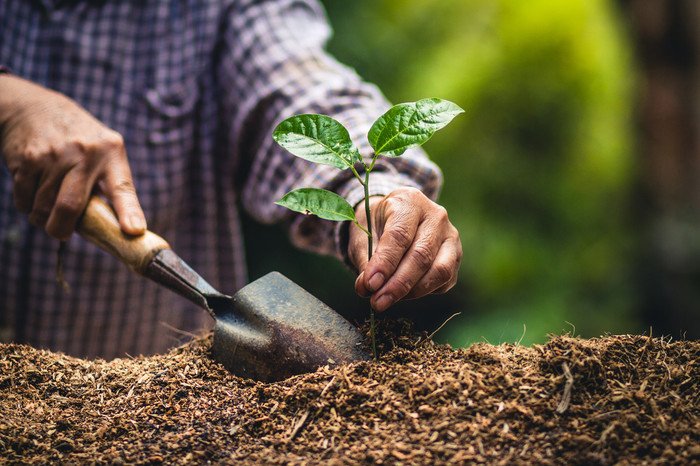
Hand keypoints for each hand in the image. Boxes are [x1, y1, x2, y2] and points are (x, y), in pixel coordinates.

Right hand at [0, 74, 144, 239]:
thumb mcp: (103, 150)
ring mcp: (53, 156)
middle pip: (70, 207)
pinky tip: (34, 193)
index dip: (129, 213)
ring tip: (48, 207)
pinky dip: (27, 206)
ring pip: (43, 207)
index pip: (123, 189)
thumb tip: (118, 229)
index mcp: (111, 153)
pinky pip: (24, 200)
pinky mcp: (27, 160)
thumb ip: (110, 184)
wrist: (34, 106)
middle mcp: (84, 153)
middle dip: (62, 229)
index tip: (134, 231)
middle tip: (62, 233)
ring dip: (43, 217)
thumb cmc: (79, 140)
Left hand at [349, 187, 461, 311]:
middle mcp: (436, 216)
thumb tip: (367, 288)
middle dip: (398, 284)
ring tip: (388, 299)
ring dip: (412, 292)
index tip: (370, 285)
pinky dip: (423, 292)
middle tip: (377, 302)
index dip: (385, 263)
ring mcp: (451, 236)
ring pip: (439, 270)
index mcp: (409, 201)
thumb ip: (364, 258)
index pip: (400, 236)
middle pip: (421, 255)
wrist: (395, 216)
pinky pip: (444, 281)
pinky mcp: (456, 256)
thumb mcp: (363, 232)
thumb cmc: (376, 224)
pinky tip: (404, 293)